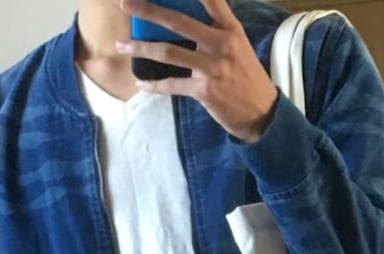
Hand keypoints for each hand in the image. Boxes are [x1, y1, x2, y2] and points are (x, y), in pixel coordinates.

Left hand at [115, 0, 279, 142]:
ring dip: (140, 49)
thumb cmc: (247, 78)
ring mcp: (211, 68)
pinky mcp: (204, 91)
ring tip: (121, 46)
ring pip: (168, 52)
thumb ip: (216, 31)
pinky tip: (141, 83)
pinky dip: (154, 85)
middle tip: (125, 4)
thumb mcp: (238, 47)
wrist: (261, 113)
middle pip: (178, 21)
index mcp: (230, 29)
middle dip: (148, 11)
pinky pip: (172, 84)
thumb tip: (186, 21)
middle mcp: (220, 44)